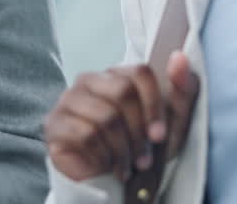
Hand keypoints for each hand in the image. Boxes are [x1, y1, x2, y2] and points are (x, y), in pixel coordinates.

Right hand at [44, 51, 198, 182]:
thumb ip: (181, 88)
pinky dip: (102, 156)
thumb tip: (179, 57)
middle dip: (138, 131)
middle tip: (144, 157)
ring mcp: (69, 100)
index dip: (154, 105)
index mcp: (117, 74)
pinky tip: (107, 164)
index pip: (139, 73)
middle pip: (122, 92)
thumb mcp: (172, 122)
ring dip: (122, 150)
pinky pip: (85, 135)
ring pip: (105, 117)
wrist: (109, 180)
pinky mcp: (54, 123)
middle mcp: (89, 80)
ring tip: (127, 165)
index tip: (160, 135)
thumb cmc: (140, 146)